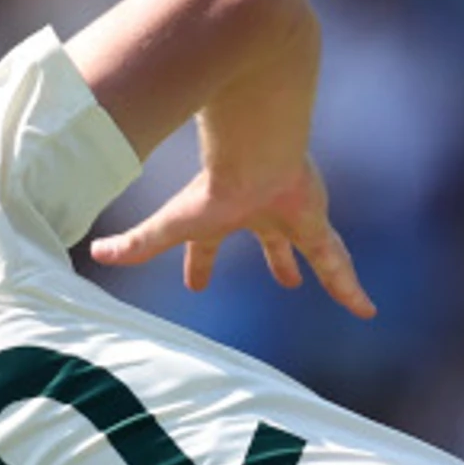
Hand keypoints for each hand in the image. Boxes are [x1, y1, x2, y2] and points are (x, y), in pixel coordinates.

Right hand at [89, 144, 375, 319]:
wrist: (256, 151)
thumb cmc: (213, 187)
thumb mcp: (173, 226)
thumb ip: (139, 243)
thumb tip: (96, 254)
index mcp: (222, 217)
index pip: (205, 247)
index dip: (200, 266)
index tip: (196, 284)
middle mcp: (260, 215)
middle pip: (271, 244)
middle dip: (277, 260)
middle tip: (287, 280)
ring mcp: (292, 217)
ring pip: (313, 251)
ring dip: (320, 269)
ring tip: (343, 294)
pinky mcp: (316, 223)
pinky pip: (337, 264)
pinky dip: (350, 291)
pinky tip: (367, 313)